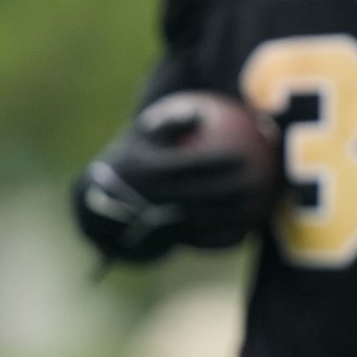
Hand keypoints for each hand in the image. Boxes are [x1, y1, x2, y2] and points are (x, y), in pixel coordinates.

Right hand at [73, 95, 273, 263]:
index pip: (192, 166)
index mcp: (151, 172)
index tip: (245, 155)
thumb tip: (203, 113)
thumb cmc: (128, 164)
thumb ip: (171, 123)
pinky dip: (220, 241)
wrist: (97, 210)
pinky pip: (197, 244)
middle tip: (260, 179)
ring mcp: (159, 224)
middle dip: (234, 189)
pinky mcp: (162, 243)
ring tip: (258, 206)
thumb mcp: (140, 138)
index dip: (220, 162)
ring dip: (232, 216)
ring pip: (203, 222)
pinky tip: (243, 235)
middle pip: (203, 195)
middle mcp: (155, 198)